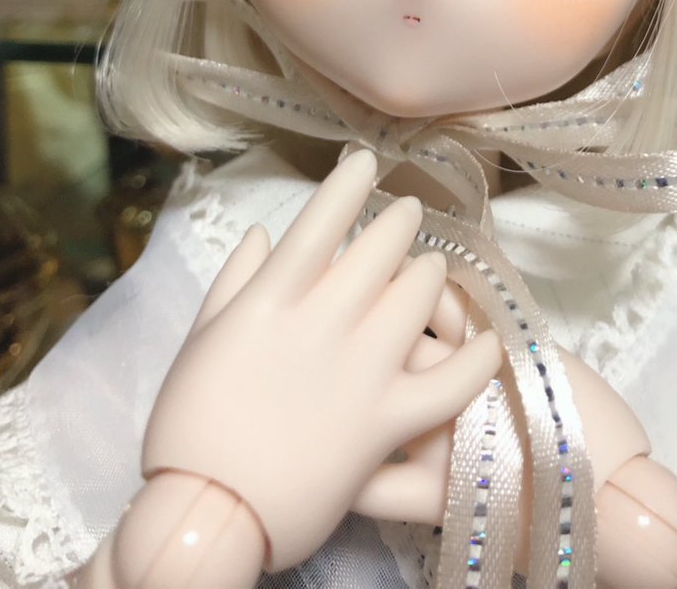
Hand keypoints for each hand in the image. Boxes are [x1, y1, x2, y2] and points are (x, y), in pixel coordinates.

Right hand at [142, 150, 502, 570]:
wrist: (208, 515)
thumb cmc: (190, 429)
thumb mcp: (199, 343)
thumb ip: (234, 283)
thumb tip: (262, 234)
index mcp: (269, 301)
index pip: (320, 223)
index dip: (347, 184)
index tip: (366, 160)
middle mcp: (321, 324)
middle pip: (378, 251)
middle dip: (399, 223)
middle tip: (409, 213)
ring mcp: (359, 371)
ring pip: (416, 299)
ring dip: (428, 274)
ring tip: (432, 268)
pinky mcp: (386, 420)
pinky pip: (449, 382)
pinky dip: (474, 358)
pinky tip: (486, 340)